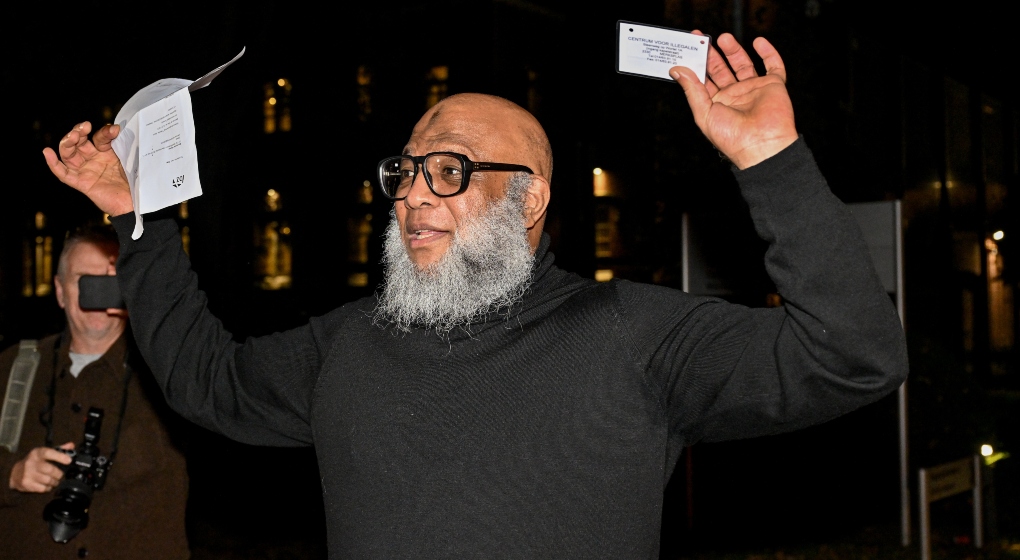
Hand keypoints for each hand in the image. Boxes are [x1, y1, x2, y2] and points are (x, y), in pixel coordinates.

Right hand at [8, 443, 74, 492]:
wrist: (16, 472)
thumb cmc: (34, 461)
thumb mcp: (44, 453)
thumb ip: (59, 450)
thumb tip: (72, 445)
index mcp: (37, 453)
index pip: (49, 453)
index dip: (60, 456)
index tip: (69, 460)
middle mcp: (31, 463)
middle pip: (51, 470)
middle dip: (59, 474)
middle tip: (60, 475)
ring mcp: (27, 474)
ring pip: (48, 480)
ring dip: (54, 482)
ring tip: (54, 480)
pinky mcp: (26, 484)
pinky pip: (43, 488)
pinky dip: (48, 488)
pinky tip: (47, 485)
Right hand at [42, 121, 133, 215]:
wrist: (136, 203)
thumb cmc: (135, 181)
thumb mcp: (127, 158)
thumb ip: (119, 143)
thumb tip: (115, 127)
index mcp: (105, 153)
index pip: (98, 138)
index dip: (104, 132)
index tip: (114, 130)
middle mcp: (93, 160)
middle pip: (78, 143)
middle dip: (78, 132)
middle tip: (84, 127)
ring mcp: (86, 171)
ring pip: (68, 154)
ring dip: (67, 143)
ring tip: (72, 136)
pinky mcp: (81, 183)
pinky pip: (63, 174)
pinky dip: (53, 164)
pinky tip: (47, 152)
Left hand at [671, 33, 797, 169]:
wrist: (761, 145)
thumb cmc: (732, 137)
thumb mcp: (704, 113)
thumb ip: (692, 90)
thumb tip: (677, 70)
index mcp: (716, 104)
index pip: (703, 79)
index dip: (696, 63)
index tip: (689, 47)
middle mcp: (734, 96)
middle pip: (721, 69)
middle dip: (711, 54)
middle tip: (702, 38)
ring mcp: (753, 90)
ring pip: (743, 64)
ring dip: (734, 51)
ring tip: (723, 37)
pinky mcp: (773, 86)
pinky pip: (773, 66)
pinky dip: (768, 53)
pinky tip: (758, 42)